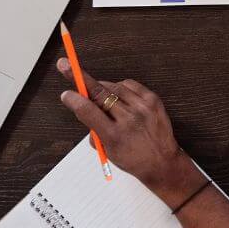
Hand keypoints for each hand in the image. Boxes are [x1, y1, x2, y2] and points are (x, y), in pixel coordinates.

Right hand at [57, 58, 203, 205]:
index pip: (88, 112)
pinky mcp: (152, 100)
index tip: (66, 93)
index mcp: (114, 136)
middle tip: (66, 65)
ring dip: (102, 88)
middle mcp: (129, 120)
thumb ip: (94, 131)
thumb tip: (83, 107)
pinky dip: (120, 87)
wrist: (162, 162)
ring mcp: (142, 108)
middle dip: (80, 78)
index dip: (74, 99)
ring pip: (113, 87)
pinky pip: (129, 85)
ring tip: (103, 98)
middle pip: (99, 93)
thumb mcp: (108, 151)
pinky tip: (119, 96)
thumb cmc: (133, 159)